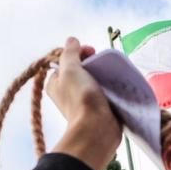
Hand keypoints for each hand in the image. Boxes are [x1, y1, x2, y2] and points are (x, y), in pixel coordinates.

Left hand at [47, 36, 122, 169]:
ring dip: (102, 74)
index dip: (78, 52)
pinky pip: (103, 92)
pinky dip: (108, 86)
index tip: (92, 51)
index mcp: (55, 83)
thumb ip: (70, 52)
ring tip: (111, 73)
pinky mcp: (97, 108)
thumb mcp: (70, 69)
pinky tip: (115, 84)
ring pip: (93, 80)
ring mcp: (83, 101)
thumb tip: (72, 40)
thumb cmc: (80, 97)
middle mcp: (66, 92)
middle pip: (80, 69)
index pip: (66, 60)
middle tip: (101, 63)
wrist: (97, 128)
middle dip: (92, 63)